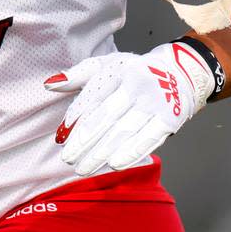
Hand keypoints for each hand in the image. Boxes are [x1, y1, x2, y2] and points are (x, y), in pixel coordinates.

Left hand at [44, 40, 221, 175]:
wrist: (181, 72)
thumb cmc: (136, 71)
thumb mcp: (107, 64)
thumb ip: (78, 75)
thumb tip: (50, 84)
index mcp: (120, 68)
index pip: (94, 96)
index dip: (76, 117)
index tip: (62, 136)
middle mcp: (138, 83)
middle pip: (107, 115)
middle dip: (85, 140)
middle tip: (68, 158)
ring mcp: (156, 101)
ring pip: (124, 130)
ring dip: (102, 151)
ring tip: (83, 167)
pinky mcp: (171, 118)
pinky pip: (149, 139)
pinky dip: (131, 152)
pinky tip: (114, 164)